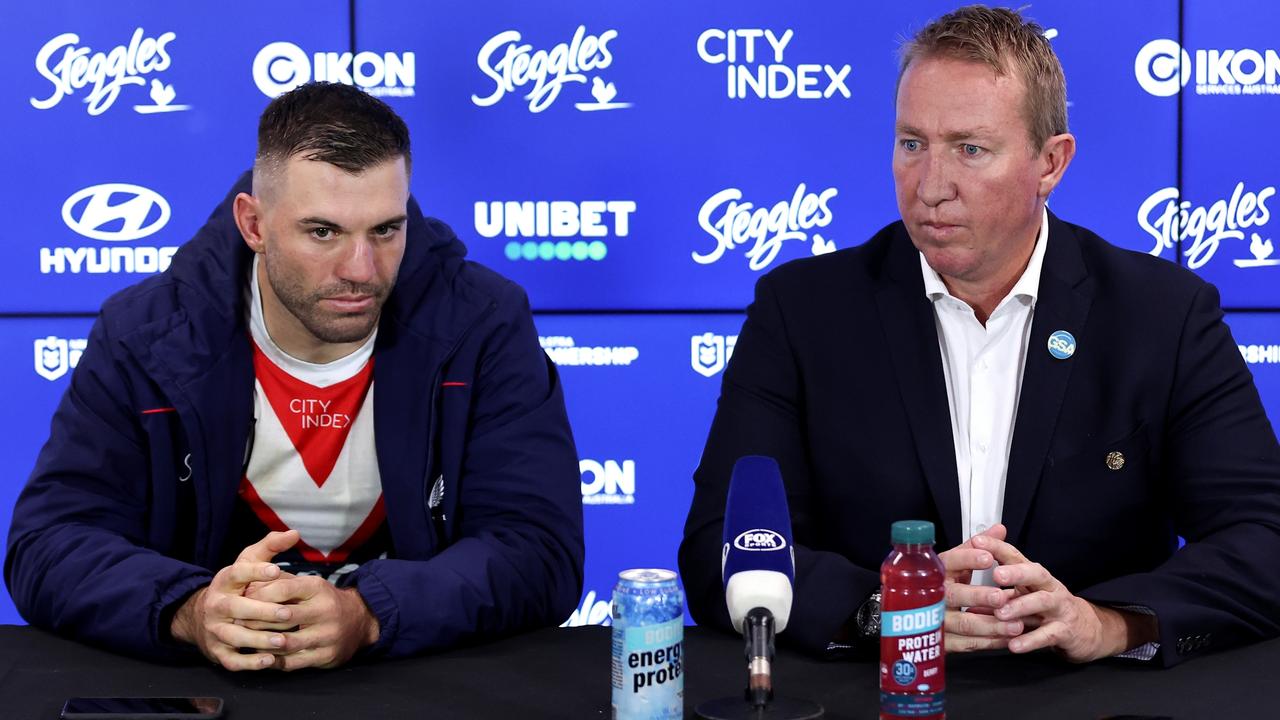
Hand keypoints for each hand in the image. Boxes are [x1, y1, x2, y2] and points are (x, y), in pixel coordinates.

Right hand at [169, 530, 299, 670]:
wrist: (203, 616)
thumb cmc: (237, 586)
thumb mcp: (248, 562)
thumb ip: (270, 546)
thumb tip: (295, 533)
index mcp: (225, 580)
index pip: (237, 572)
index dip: (256, 571)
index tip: (276, 571)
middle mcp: (216, 604)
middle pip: (235, 608)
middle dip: (261, 611)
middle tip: (287, 614)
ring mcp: (215, 629)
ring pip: (234, 636)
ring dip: (258, 640)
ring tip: (282, 641)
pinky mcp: (217, 651)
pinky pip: (232, 660)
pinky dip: (250, 662)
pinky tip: (270, 661)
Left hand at [243, 573, 379, 669]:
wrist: (359, 621)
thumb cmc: (323, 600)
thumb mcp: (308, 584)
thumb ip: (281, 582)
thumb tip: (249, 582)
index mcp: (318, 587)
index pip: (283, 589)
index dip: (259, 594)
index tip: (241, 599)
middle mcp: (325, 610)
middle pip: (282, 617)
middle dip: (255, 620)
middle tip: (236, 622)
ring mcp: (327, 635)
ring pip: (286, 642)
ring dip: (262, 643)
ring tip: (245, 641)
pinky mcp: (326, 655)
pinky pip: (293, 662)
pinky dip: (274, 660)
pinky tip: (261, 656)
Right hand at [938, 524, 1023, 651]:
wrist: (915, 613)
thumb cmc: (944, 584)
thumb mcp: (957, 563)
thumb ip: (979, 547)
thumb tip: (1000, 529)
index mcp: (937, 570)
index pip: (950, 561)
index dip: (968, 559)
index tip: (988, 557)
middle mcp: (934, 594)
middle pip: (955, 595)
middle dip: (980, 597)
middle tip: (1002, 597)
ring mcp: (937, 620)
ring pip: (964, 623)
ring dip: (991, 625)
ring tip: (1016, 624)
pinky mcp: (942, 641)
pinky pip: (967, 644)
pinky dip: (989, 642)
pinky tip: (1007, 638)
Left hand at [978, 534, 1157, 661]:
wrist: (1085, 631)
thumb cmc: (1047, 610)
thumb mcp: (1023, 597)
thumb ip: (996, 596)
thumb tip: (965, 597)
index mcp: (1034, 577)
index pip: (1016, 556)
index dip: (998, 548)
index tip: (978, 542)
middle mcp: (1049, 588)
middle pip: (1035, 574)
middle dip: (1016, 573)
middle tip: (996, 575)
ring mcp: (1060, 609)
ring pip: (1043, 602)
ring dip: (1021, 606)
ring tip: (1001, 613)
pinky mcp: (1066, 631)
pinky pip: (1048, 635)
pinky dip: (1031, 640)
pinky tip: (1014, 644)